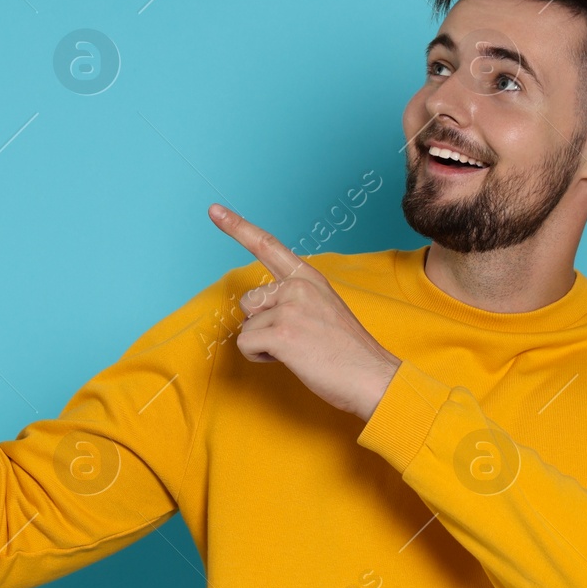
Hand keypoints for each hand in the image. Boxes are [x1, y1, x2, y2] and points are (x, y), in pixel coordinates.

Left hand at [209, 203, 400, 420]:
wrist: (372, 377)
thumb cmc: (347, 352)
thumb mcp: (323, 309)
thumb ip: (293, 300)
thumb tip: (257, 310)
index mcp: (309, 278)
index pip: (268, 245)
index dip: (237, 226)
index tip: (214, 210)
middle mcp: (298, 286)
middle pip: (248, 302)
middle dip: (261, 326)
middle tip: (298, 340)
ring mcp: (290, 308)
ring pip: (246, 326)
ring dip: (263, 344)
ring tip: (298, 351)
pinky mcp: (282, 333)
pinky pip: (246, 344)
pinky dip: (260, 357)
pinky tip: (291, 359)